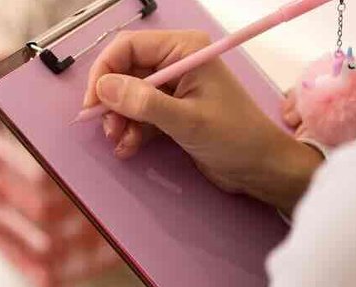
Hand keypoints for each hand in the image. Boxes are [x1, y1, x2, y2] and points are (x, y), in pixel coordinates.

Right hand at [83, 30, 322, 210]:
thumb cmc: (235, 138)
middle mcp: (177, 62)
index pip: (128, 47)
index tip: (93, 103)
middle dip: (112, 100)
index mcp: (184, 49)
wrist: (262, 169)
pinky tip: (129, 147)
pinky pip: (140, 113)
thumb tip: (104, 88)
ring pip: (129, 95)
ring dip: (119, 119)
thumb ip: (145, 103)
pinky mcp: (173, 111)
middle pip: (125, 71)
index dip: (105, 72)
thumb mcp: (188, 120)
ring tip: (120, 141)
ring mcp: (175, 87)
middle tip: (107, 128)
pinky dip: (131, 130)